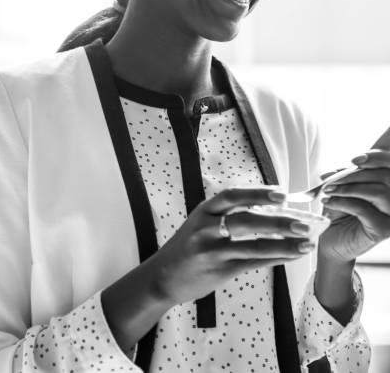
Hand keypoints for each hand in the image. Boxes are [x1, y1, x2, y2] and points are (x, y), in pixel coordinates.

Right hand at [152, 186, 314, 304]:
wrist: (163, 276)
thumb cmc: (189, 245)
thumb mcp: (202, 222)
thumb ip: (228, 214)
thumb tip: (270, 208)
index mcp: (204, 210)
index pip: (232, 196)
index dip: (258, 194)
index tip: (282, 194)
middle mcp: (206, 228)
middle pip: (246, 221)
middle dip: (278, 222)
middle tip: (304, 222)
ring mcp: (212, 251)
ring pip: (253, 246)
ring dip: (283, 244)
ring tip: (306, 243)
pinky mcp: (219, 271)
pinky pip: (252, 263)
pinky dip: (275, 258)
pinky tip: (291, 255)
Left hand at [318, 150, 389, 262]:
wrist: (331, 241)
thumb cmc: (339, 213)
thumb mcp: (343, 188)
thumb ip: (348, 174)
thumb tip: (345, 165)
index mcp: (388, 185)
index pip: (389, 164)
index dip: (377, 157)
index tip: (354, 160)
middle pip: (385, 176)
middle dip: (354, 174)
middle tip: (331, 179)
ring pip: (379, 191)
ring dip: (349, 187)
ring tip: (328, 190)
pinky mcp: (384, 229)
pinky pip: (364, 209)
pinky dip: (343, 202)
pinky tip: (328, 202)